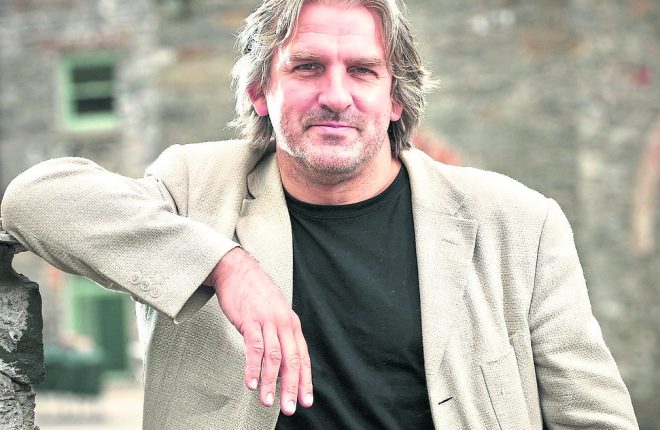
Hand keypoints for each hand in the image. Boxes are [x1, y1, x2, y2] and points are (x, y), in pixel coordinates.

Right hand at [206, 247, 312, 414]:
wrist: (237, 269)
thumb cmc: (254, 294)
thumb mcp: (273, 314)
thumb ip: (278, 337)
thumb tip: (279, 365)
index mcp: (291, 324)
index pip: (302, 357)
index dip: (305, 380)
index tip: (306, 401)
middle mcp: (284, 323)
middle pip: (291, 360)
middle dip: (292, 387)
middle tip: (291, 408)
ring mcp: (267, 321)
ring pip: (273, 357)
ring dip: (271, 382)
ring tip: (267, 401)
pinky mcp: (250, 319)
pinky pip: (254, 347)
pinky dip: (253, 367)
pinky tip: (251, 383)